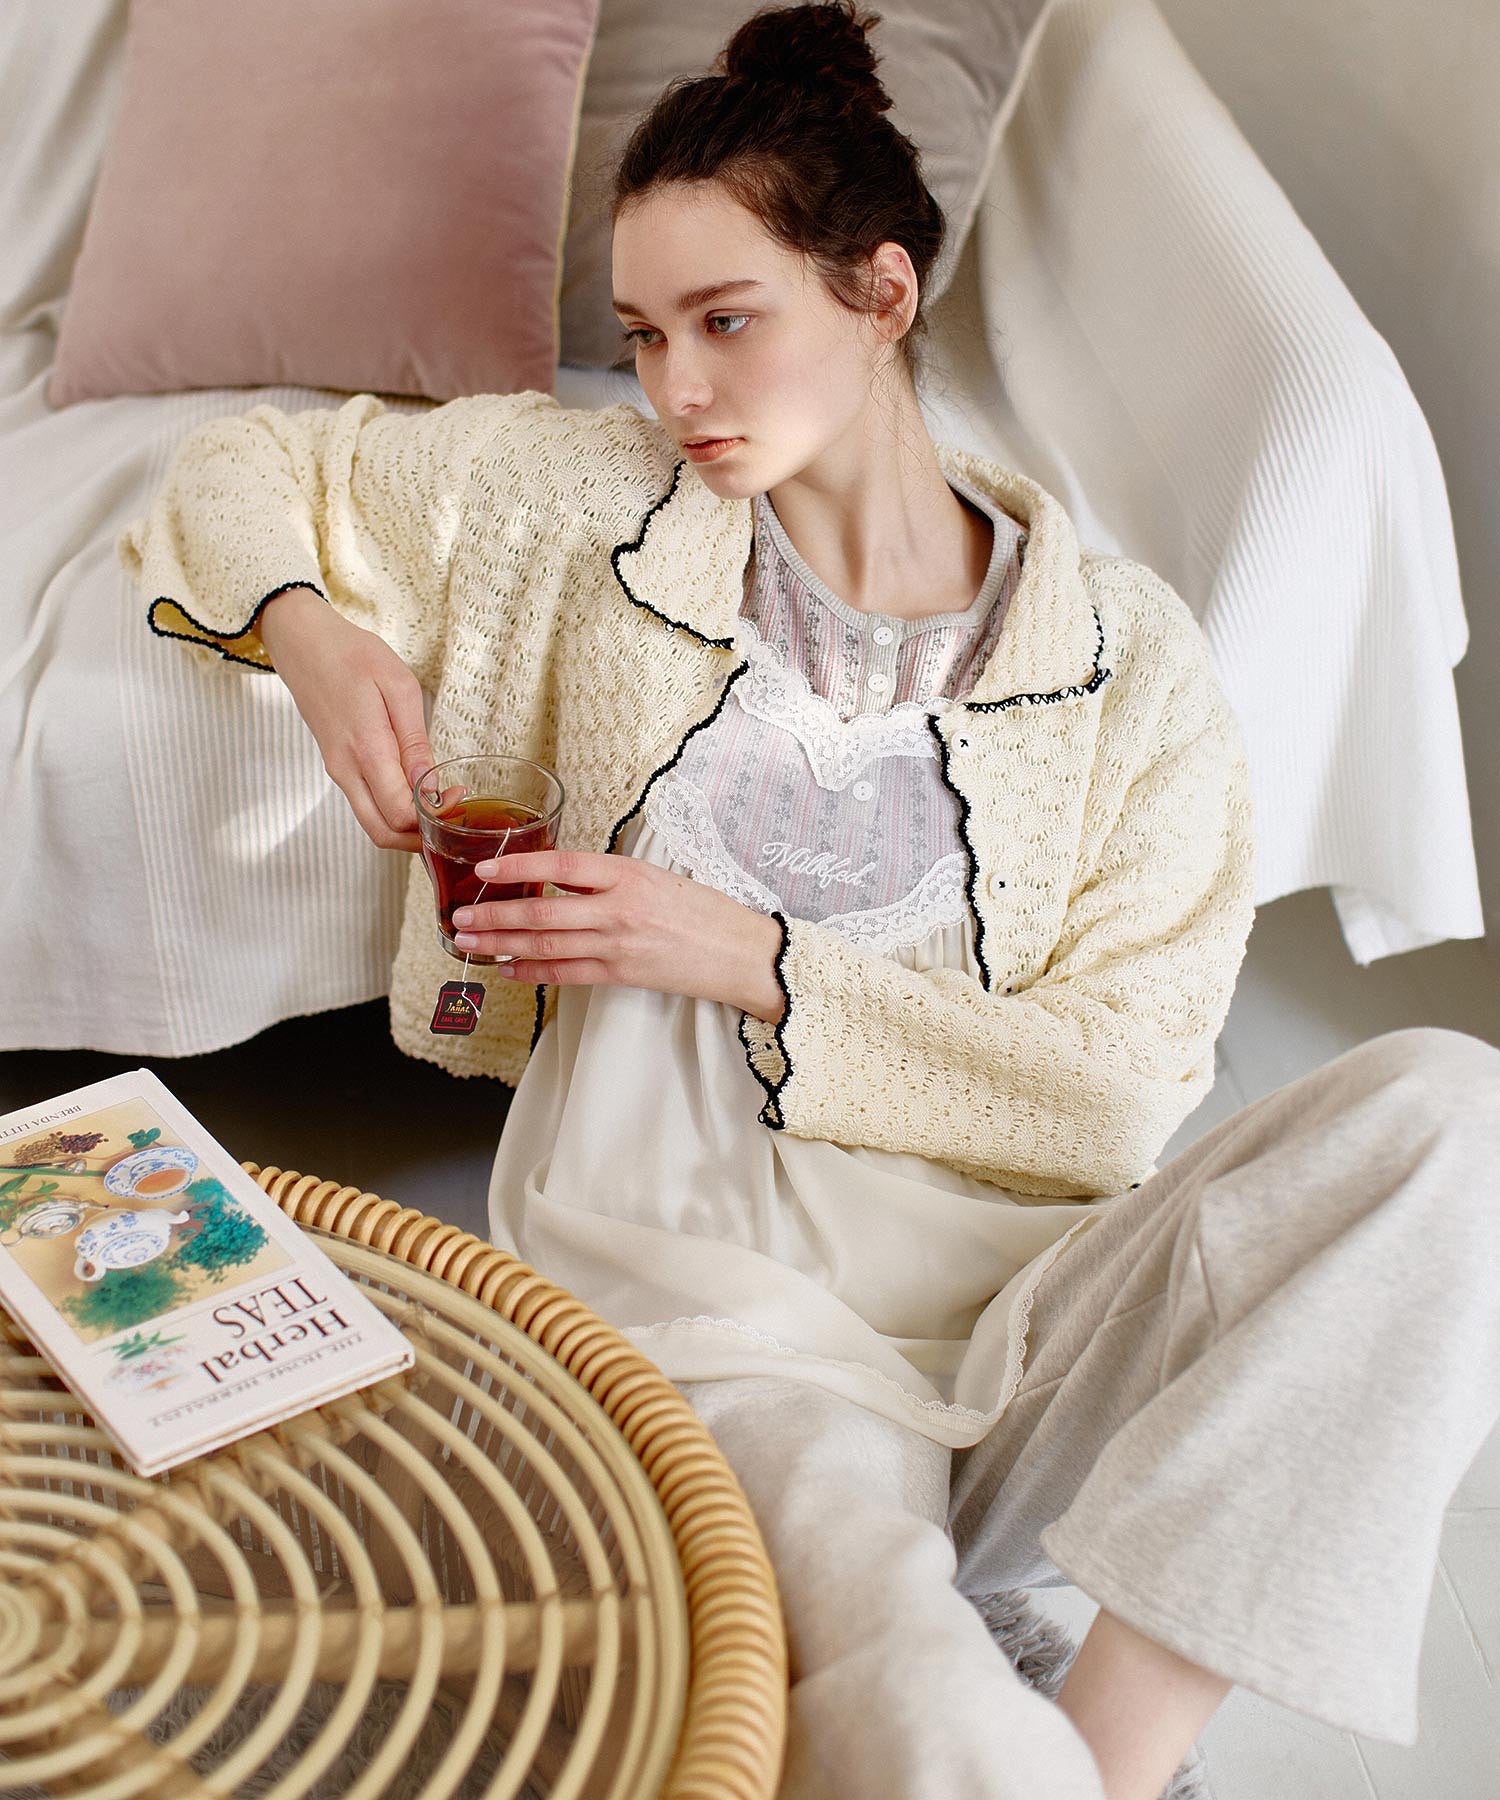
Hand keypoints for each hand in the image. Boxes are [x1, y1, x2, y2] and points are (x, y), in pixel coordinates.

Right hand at [258, 588, 434, 851]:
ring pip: (372, 823)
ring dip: (406, 827)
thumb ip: (414, 741)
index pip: (400, 814)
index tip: (456, 797)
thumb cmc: (353, 655)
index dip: (432, 818)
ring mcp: (337, 771)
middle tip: (450, 816)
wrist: (302, 642)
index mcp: (365, 749)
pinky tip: (414, 791)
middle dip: (420, 838)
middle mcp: (346, 769)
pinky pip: (365, 804)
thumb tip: (429, 785)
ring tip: (437, 805)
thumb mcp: (399, 686)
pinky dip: (391, 811)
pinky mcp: (336, 766)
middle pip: (383, 833)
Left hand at [450, 850, 786, 1021]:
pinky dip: (532, 971)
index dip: (518, 867)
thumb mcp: (655, 876)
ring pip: (546, 943)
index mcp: (626, 873)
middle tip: (458, 917)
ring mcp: (618, 944)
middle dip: (494, 915)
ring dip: (501, 943)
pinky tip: (507, 969)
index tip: (484, 870)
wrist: (742, 953)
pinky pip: (566, 973)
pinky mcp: (622, 974)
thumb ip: (607, 876)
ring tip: (470, 942)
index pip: (560, 863)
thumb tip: (556, 876)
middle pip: (542, 910)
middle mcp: (618, 907)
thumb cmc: (702, 911)